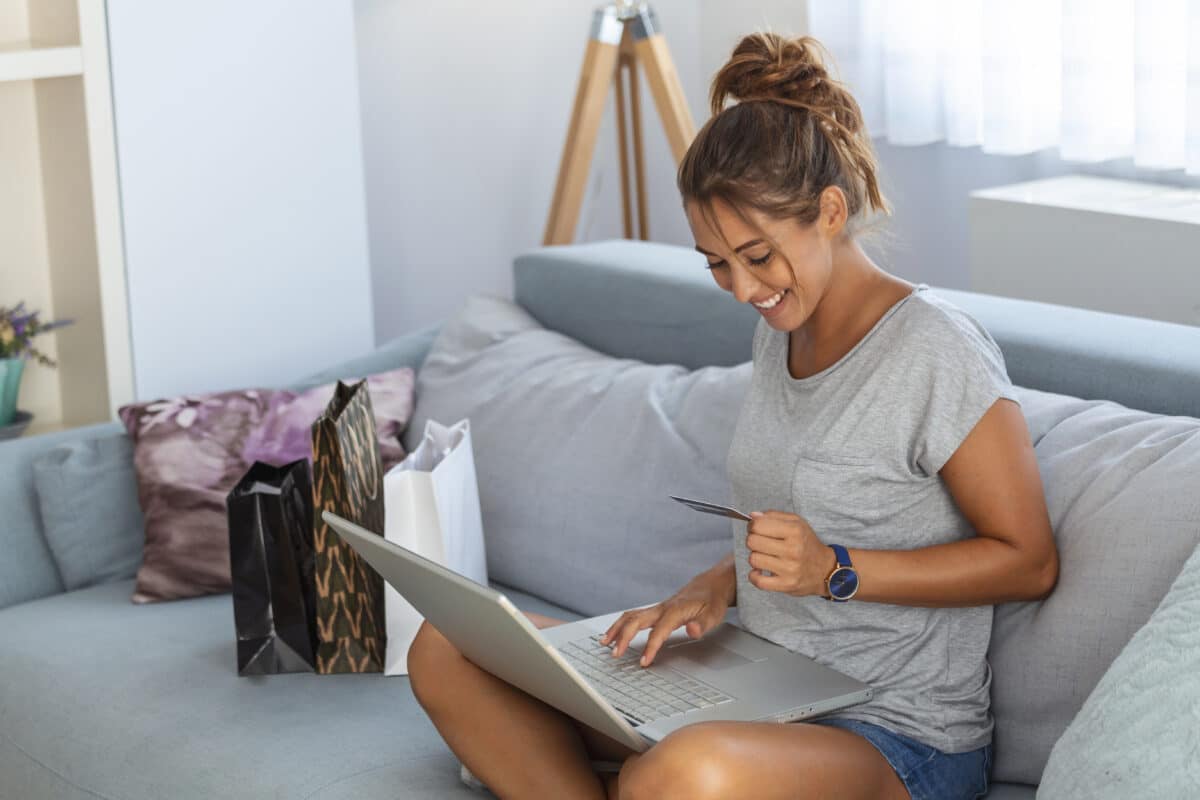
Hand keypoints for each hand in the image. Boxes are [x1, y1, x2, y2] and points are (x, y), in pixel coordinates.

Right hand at [598, 576, 729, 667]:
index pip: (658, 631)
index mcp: (675, 611)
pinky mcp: (655, 610)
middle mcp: (662, 608)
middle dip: (623, 637)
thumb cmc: (711, 601)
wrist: (711, 585)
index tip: (643, 662)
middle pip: (636, 620)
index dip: (650, 647)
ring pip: (630, 616)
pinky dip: (620, 625)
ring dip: (616, 629)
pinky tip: (614, 634)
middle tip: (615, 654)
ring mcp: (656, 608)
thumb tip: (692, 630)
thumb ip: (702, 624)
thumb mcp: (714, 614)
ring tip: (604, 643)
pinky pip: (633, 616)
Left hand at [746, 510, 835, 597]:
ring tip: (765, 556)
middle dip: (753, 541)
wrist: (825, 569)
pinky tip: (760, 571)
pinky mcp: (786, 584)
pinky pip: (758, 581)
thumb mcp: (797, 523)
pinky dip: (754, 576)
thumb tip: (752, 516)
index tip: (756, 529)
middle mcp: (793, 549)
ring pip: (753, 559)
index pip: (758, 525)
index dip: (752, 526)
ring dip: (755, 557)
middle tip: (761, 543)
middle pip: (752, 542)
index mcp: (794, 531)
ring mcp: (789, 569)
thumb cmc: (807, 544)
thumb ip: (773, 516)